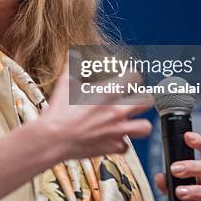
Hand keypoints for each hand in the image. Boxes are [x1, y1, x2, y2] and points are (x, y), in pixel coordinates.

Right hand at [38, 51, 153, 160]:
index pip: (135, 77)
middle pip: (147, 101)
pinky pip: (126, 146)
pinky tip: (113, 138)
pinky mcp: (112, 147)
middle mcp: (117, 111)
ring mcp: (117, 130)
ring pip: (145, 127)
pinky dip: (121, 143)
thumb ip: (73, 65)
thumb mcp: (65, 83)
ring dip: (140, 123)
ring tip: (132, 120)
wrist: (53, 138)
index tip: (128, 76)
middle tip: (135, 98)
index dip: (132, 75)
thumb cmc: (59, 111)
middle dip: (143, 98)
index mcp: (108, 93)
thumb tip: (74, 53)